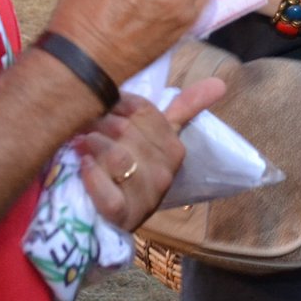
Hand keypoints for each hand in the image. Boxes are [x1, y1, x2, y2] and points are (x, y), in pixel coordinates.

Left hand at [77, 77, 225, 230]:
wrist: (116, 218)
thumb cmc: (135, 167)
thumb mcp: (160, 136)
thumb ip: (186, 107)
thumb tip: (221, 83)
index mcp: (174, 148)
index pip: (142, 110)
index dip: (116, 104)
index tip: (102, 106)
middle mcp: (165, 173)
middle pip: (126, 131)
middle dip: (99, 123)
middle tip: (82, 122)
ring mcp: (147, 197)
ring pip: (118, 159)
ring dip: (92, 146)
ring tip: (80, 142)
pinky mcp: (124, 217)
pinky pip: (108, 194)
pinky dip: (92, 178)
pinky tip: (84, 166)